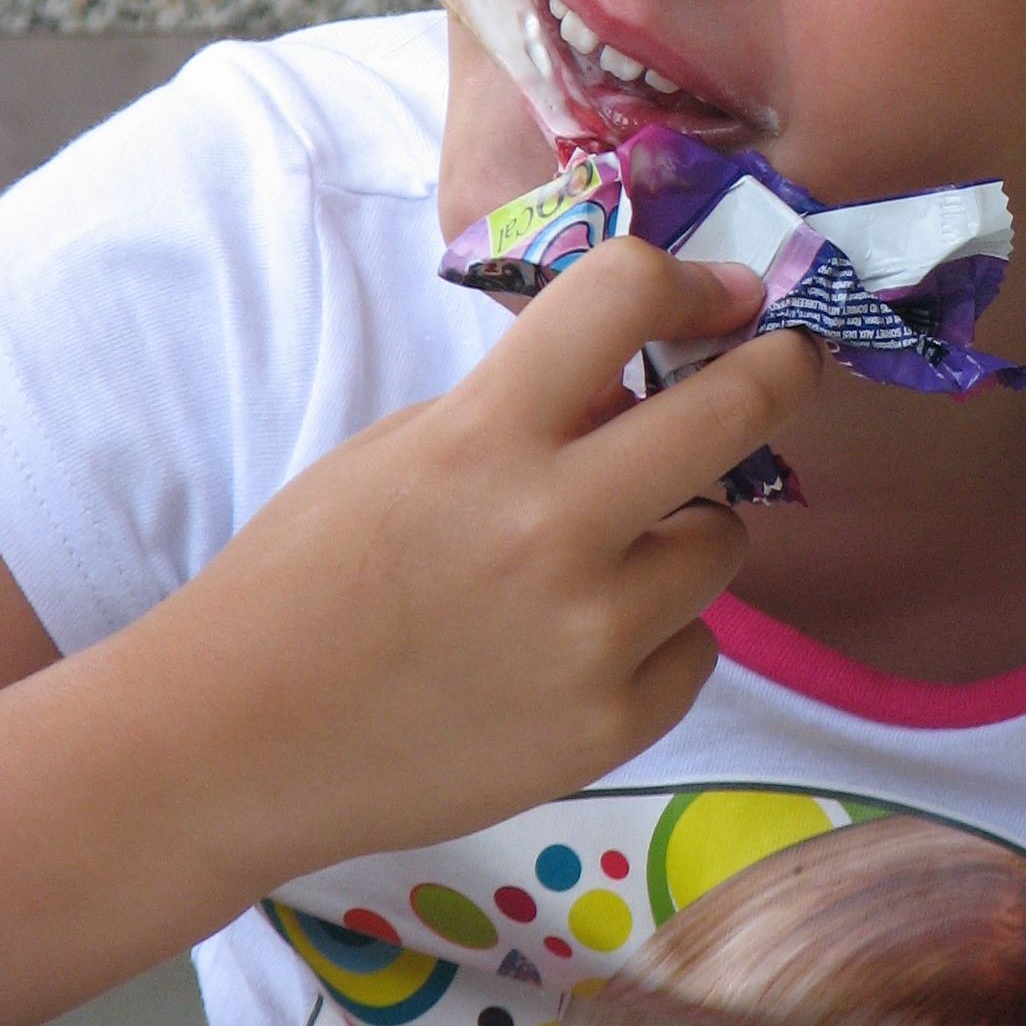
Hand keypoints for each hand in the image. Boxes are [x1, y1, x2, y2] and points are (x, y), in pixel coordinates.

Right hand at [149, 238, 819, 883]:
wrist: (234, 744)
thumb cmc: (310, 572)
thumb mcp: (408, 447)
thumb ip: (530, 409)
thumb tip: (642, 383)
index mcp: (486, 434)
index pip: (624, 293)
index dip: (692, 281)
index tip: (722, 295)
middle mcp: (554, 527)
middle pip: (735, 410)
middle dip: (782, 368)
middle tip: (791, 359)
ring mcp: (591, 636)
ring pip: (725, 539)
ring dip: (689, 526)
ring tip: (614, 551)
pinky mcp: (610, 728)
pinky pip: (698, 646)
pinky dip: (661, 634)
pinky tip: (588, 644)